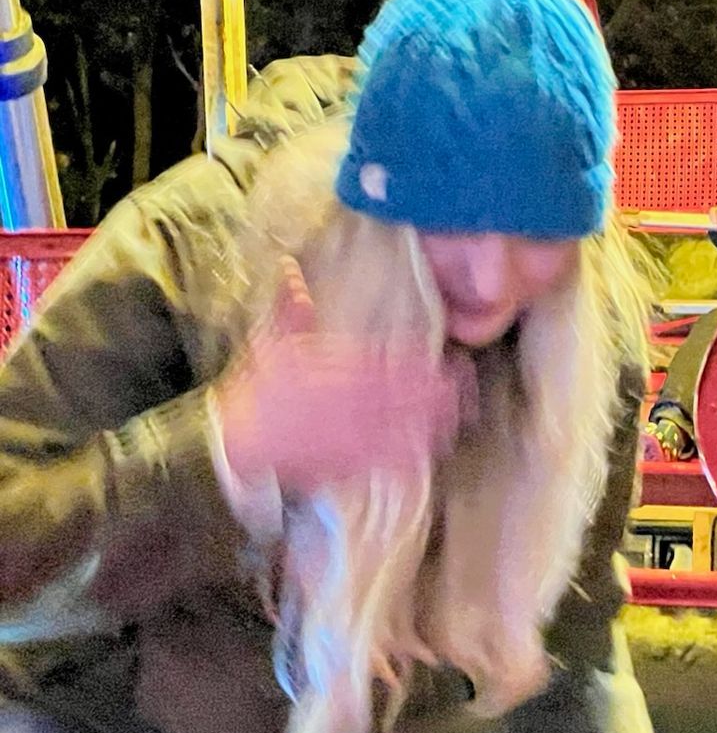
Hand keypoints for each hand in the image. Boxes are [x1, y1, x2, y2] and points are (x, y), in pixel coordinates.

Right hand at [213, 258, 473, 496]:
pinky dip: (407, 458)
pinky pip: (381, 462)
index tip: (447, 359)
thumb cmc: (257, 391)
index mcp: (337, 374)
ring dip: (430, 425)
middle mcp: (351, 406)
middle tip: (465, 387)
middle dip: (437, 394)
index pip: (388, 366)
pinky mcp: (345, 463)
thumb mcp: (270, 343)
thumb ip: (288, 308)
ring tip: (456, 418)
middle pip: (404, 399)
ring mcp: (351, 437)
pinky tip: (427, 454)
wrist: (236, 443)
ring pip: (401, 430)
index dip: (421, 364)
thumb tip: (291, 269)